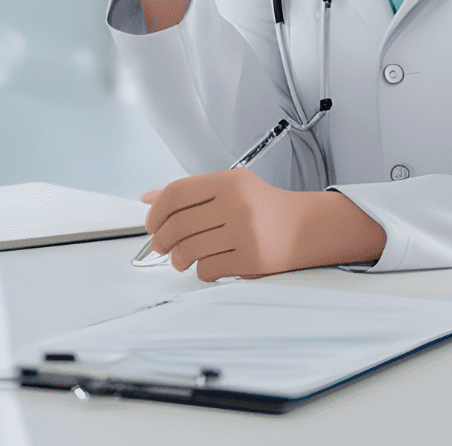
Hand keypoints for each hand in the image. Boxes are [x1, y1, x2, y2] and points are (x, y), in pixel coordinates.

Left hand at [142, 170, 386, 279]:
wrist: (303, 227)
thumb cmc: (261, 207)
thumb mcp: (229, 188)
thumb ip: (190, 193)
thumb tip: (148, 198)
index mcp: (229, 181)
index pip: (176, 193)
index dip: (156, 211)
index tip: (152, 224)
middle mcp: (237, 204)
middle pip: (178, 225)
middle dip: (162, 240)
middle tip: (162, 245)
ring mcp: (245, 232)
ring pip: (188, 251)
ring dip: (177, 259)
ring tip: (182, 258)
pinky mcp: (251, 260)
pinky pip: (207, 269)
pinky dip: (201, 270)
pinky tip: (210, 263)